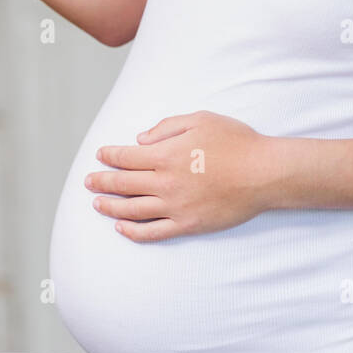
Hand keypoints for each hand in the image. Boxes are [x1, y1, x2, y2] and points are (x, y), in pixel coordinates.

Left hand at [85, 110, 276, 242]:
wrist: (264, 173)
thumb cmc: (235, 141)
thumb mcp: (200, 120)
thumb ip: (166, 128)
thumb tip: (140, 140)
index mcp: (166, 154)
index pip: (126, 157)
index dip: (109, 155)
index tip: (100, 155)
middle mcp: (165, 182)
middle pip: (123, 184)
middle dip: (101, 181)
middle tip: (89, 181)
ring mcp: (175, 206)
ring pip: (132, 209)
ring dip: (110, 206)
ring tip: (96, 203)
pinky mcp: (187, 225)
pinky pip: (153, 232)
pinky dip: (132, 231)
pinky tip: (121, 227)